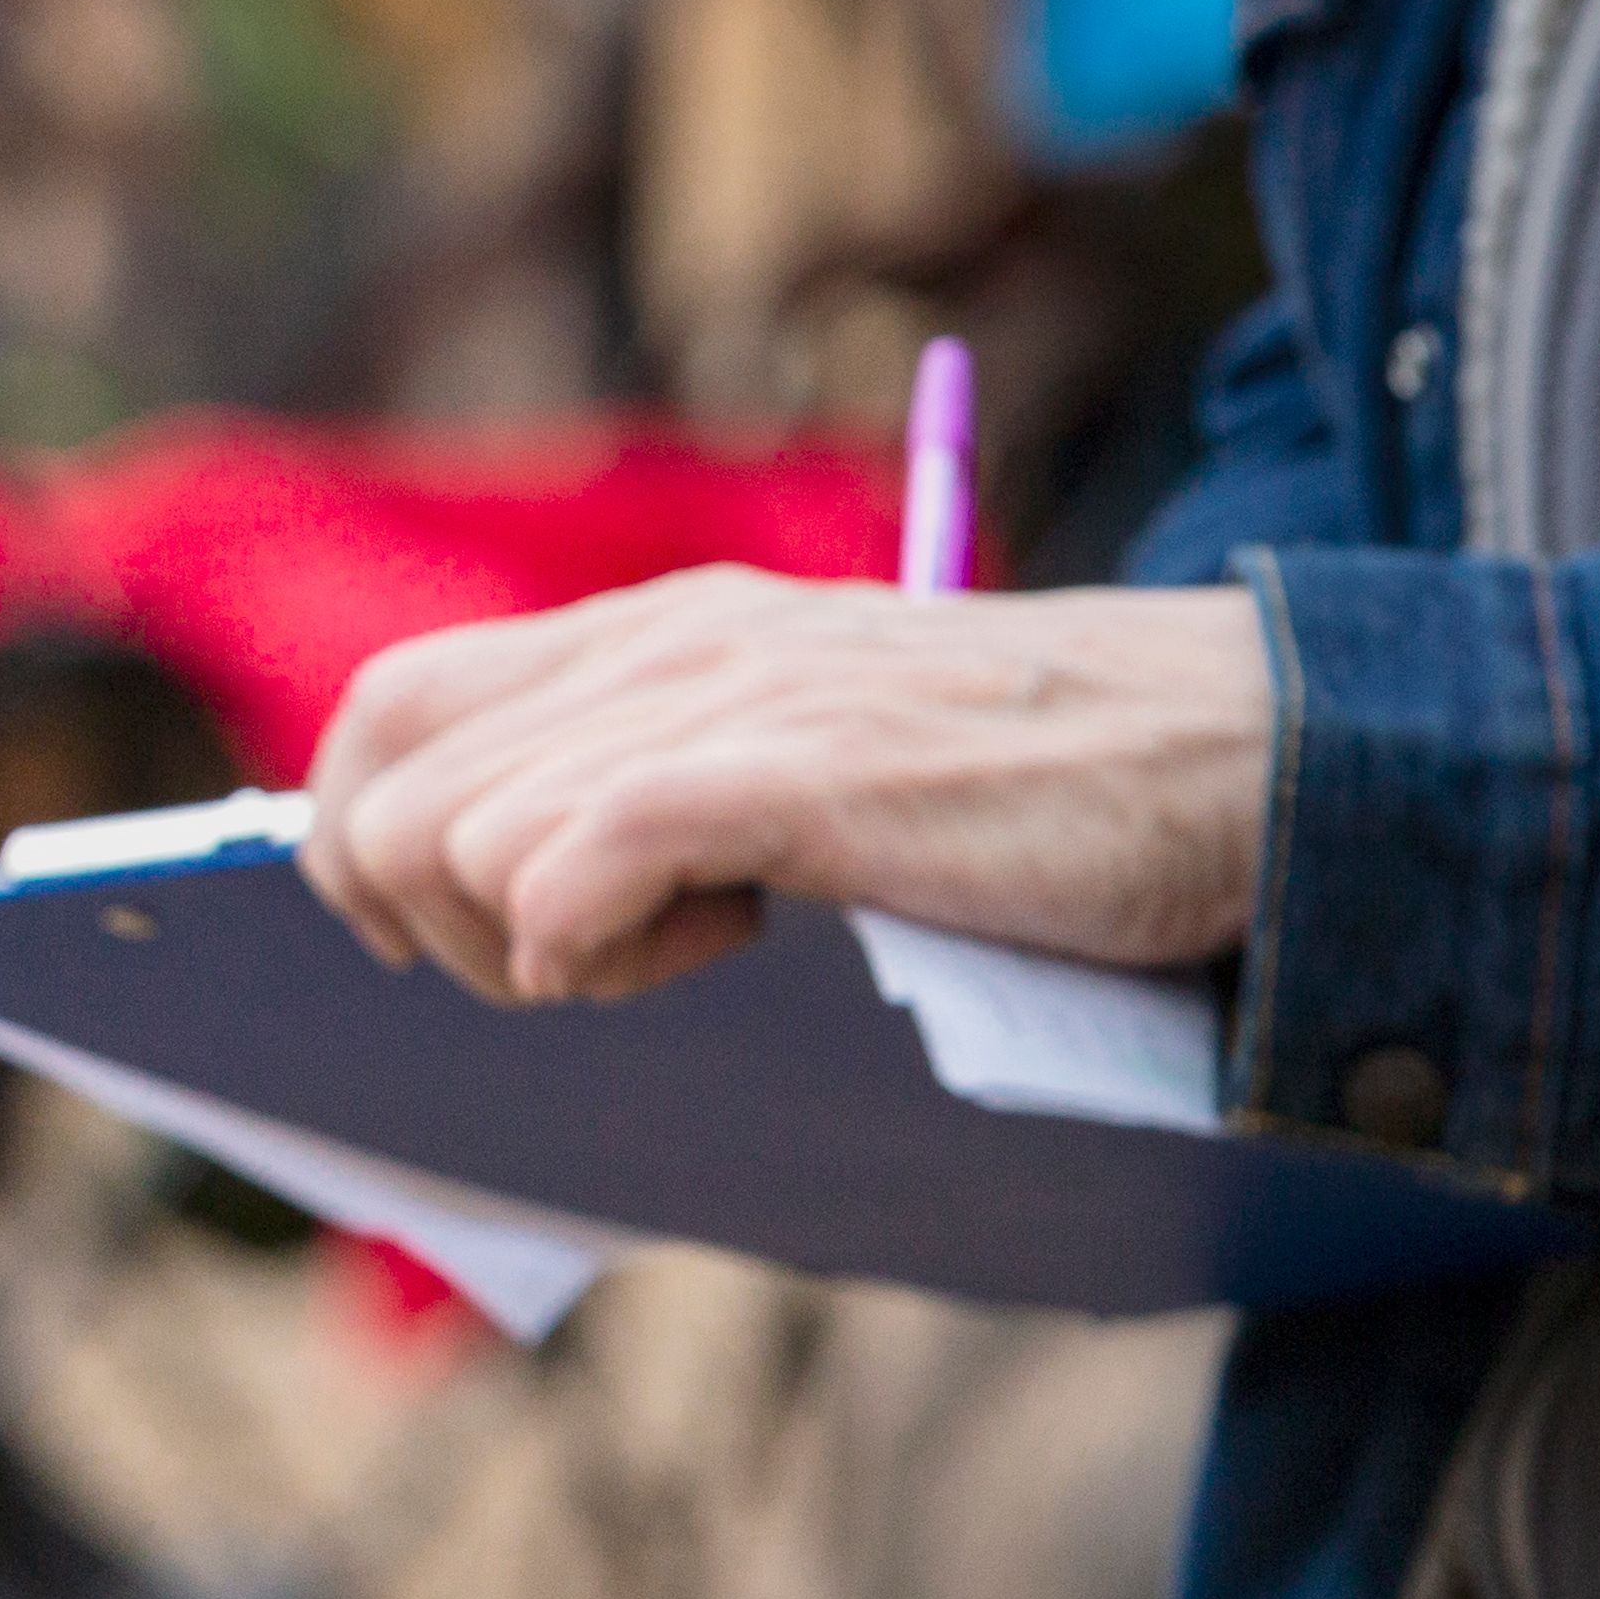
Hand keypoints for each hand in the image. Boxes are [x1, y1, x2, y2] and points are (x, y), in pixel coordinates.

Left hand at [294, 570, 1276, 1003]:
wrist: (1241, 754)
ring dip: (535, 948)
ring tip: (692, 949)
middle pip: (388, 797)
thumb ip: (654, 785)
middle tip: (583, 964)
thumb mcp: (798, 756)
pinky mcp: (793, 774)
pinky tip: (710, 953)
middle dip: (435, 927)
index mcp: (653, 634)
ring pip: (460, 846)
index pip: (386, 709)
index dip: (359, 840)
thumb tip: (500, 890)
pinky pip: (571, 865)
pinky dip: (590, 946)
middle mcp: (666, 646)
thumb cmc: (1028, 792)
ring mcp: (727, 703)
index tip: (449, 932)